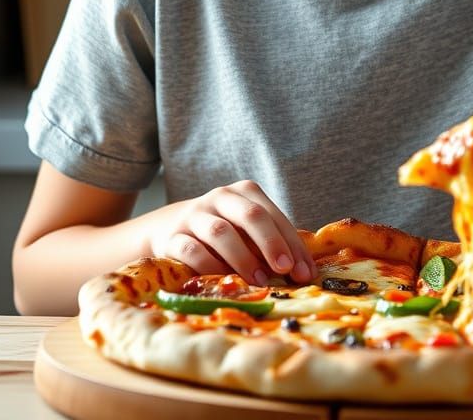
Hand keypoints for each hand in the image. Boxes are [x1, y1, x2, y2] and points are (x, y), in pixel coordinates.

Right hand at [149, 180, 316, 284]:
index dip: (292, 243)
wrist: (168, 229)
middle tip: (285, 269)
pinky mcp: (172, 236)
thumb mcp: (247, 230)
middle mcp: (221, 197)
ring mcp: (195, 215)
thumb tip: (303, 272)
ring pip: (221, 232)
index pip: (273, 215)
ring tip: (259, 280)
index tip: (304, 272)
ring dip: (243, 258)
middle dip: (271, 243)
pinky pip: (191, 250)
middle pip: (250, 215)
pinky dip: (210, 266)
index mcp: (245, 192)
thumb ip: (271, 244)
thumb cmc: (222, 233)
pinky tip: (224, 281)